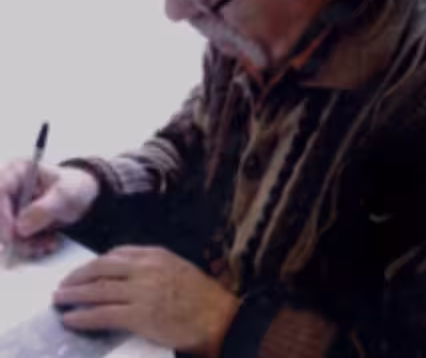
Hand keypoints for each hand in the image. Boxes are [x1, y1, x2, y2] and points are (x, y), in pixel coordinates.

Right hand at [0, 159, 98, 257]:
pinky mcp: (15, 221)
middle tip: (33, 246)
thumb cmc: (74, 187)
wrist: (83, 196)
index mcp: (19, 171)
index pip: (0, 190)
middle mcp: (10, 187)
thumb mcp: (65, 196)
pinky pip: (14, 239)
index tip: (13, 234)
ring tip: (47, 244)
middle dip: (15, 236)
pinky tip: (46, 243)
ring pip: (5, 231)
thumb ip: (44, 209)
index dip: (2, 215)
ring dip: (25, 244)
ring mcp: (11, 205)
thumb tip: (20, 227)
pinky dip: (29, 245)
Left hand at [53, 246, 239, 356]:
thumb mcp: (178, 268)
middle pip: (102, 268)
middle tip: (63, 284)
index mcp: (155, 255)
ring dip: (74, 295)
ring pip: (98, 290)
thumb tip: (130, 273)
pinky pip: (103, 314)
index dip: (96, 263)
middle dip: (79, 276)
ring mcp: (142, 291)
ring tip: (59, 299)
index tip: (84, 270)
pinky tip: (71, 319)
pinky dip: (83, 316)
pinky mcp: (140, 315)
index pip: (117, 254)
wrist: (219, 316)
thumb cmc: (202, 296)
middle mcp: (145, 268)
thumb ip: (154, 267)